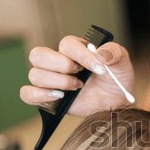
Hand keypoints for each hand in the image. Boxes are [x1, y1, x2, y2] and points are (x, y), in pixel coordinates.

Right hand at [20, 35, 134, 115]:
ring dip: (59, 82)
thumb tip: (102, 53)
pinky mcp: (48, 97)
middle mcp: (58, 61)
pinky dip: (40, 95)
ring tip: (78, 88)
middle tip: (80, 76)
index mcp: (74, 49)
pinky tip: (60, 96)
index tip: (99, 69)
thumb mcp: (122, 63)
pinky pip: (27, 93)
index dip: (82, 56)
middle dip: (61, 65)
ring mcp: (51, 79)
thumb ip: (115, 53)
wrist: (117, 104)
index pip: (66, 44)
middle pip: (38, 54)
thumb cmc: (116, 81)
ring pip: (35, 74)